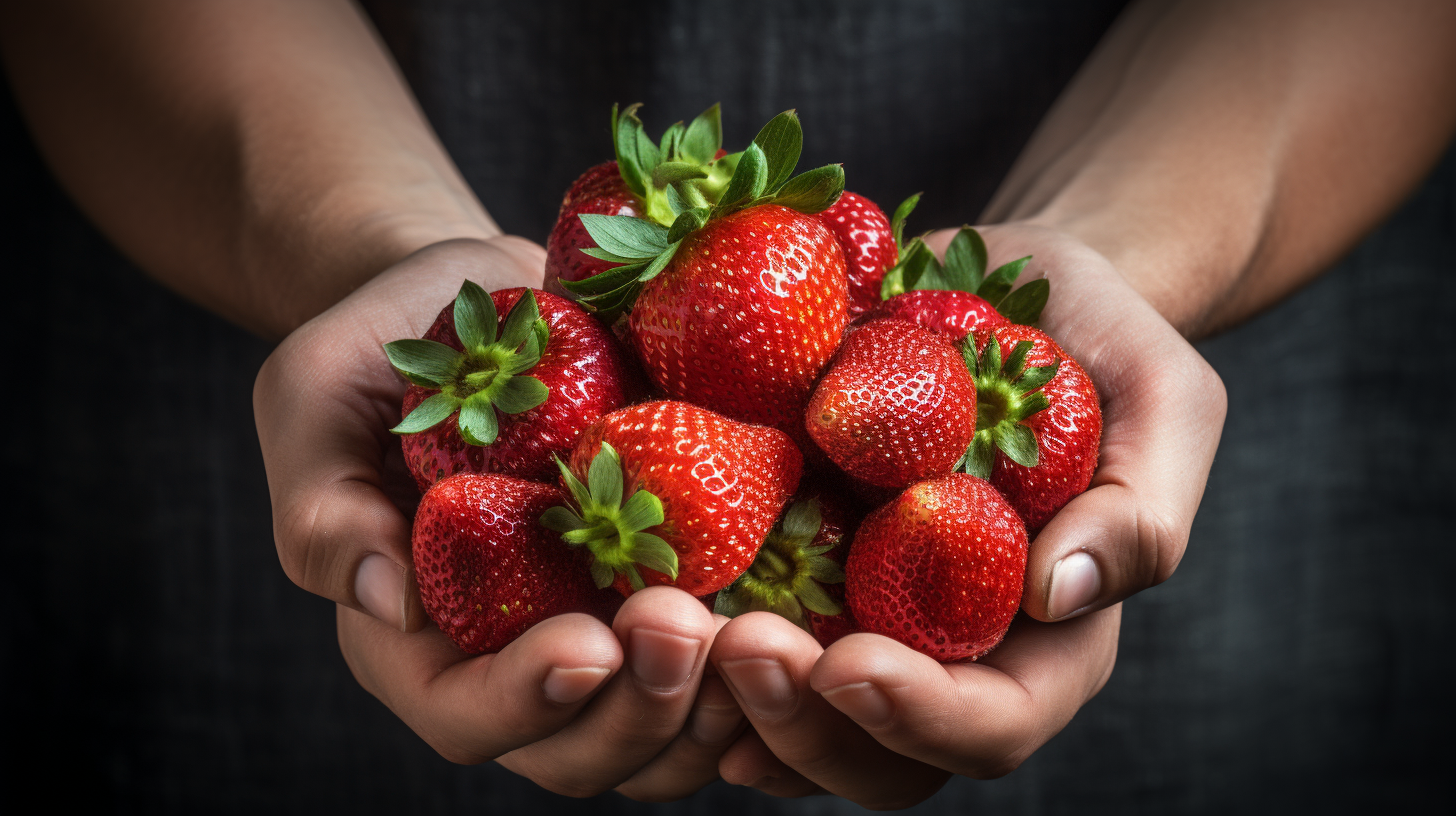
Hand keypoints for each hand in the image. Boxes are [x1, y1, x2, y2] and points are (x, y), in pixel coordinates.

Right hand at [254, 238, 743, 798]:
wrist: (484, 294)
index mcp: (417, 635)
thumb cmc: (384, 341)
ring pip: (666, 733)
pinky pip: (729, 664)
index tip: (589, 645)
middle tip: (689, 629)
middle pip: (580, 750)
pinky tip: (807, 616)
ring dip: (719, 706)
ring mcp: (603, 626)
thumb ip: (320, 501)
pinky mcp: (675, 585)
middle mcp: (516, 653)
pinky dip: (768, 662)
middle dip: (640, 712)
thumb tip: (379, 597)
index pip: (464, 715)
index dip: (527, 702)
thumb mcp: (311, 396)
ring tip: (763, 636)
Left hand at [708, 222, 1224, 804]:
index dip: (921, 718)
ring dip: (730, 701)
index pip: (993, 724)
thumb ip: (1141, 507)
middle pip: (880, 756)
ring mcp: (865, 620)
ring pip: (795, 724)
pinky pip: (740, 649)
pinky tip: (646, 607)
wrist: (1007, 286)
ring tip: (674, 631)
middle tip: (738, 646)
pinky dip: (691, 651)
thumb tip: (1062, 596)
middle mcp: (947, 653)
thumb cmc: (1097, 338)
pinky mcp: (798, 572)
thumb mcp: (1163, 398)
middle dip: (803, 723)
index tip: (849, 664)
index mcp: (1044, 637)